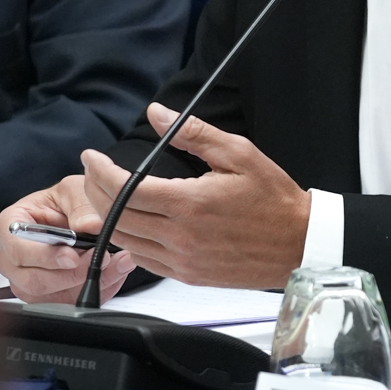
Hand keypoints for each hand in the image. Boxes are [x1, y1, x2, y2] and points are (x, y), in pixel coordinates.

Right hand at [0, 172, 138, 303]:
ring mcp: (25, 281)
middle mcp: (12, 258)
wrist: (75, 216)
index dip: (45, 257)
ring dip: (87, 282)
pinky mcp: (45, 297)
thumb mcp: (73, 191)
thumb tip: (90, 225)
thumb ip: (81, 206)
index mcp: (9, 226)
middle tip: (102, 259)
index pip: (18, 249)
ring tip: (115, 263)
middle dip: (72, 274)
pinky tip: (113, 273)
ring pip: (51, 297)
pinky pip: (68, 302)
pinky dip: (96, 290)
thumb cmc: (64, 202)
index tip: (72, 256)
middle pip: (33, 280)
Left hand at [100, 104, 311, 287]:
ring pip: (125, 241)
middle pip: (117, 217)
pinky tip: (132, 222)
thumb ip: (193, 133)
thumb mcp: (238, 153)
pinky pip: (144, 259)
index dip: (100, 172)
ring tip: (106, 194)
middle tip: (92, 172)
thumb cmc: (274, 199)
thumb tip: (157, 114)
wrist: (299, 244)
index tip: (91, 157)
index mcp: (191, 204)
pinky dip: (129, 240)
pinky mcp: (189, 275)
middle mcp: (182, 236)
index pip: (126, 189)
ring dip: (107, 217)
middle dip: (95, 191)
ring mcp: (183, 261)